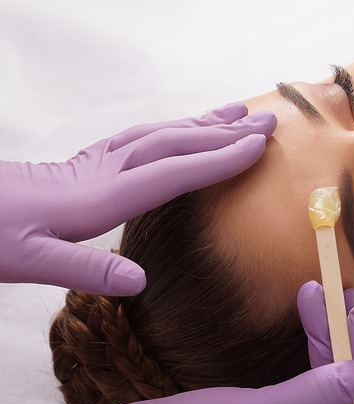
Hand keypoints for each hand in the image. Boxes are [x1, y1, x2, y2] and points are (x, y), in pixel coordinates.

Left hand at [0, 103, 274, 294]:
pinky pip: (143, 136)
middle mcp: (104, 171)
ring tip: (238, 113)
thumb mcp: (28, 262)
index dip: (218, 159)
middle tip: (267, 123)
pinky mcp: (89, 163)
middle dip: (225, 133)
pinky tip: (184, 130)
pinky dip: (174, 128)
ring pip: (160, 133)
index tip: (258, 147)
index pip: (172, 173)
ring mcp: (97, 163)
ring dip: (204, 123)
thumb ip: (84, 270)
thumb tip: (140, 281)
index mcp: (97, 198)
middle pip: (174, 143)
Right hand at [31, 282, 353, 403]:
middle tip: (340, 292)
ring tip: (321, 294)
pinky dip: (308, 345)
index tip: (351, 310)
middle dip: (343, 338)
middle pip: (342, 390)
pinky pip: (302, 377)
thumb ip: (309, 397)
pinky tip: (306, 318)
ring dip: (328, 337)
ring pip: (324, 380)